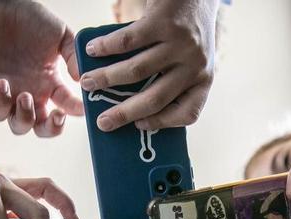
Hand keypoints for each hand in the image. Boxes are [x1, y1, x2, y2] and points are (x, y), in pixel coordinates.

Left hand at [0, 0, 83, 136]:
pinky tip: (4, 83)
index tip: (82, 106)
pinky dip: (0, 104)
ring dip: (25, 117)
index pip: (66, 109)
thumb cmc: (31, 19)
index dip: (75, 112)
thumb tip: (84, 79)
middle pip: (41, 128)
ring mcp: (11, 94)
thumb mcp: (61, 35)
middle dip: (50, 129)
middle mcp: (32, 93)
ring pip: (18, 125)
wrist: (0, 5)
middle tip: (55, 114)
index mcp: (50, 85)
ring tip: (26, 96)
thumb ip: (74, 57)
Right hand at [80, 0, 218, 130]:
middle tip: (102, 122)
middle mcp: (195, 65)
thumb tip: (129, 106)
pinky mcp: (163, 22)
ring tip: (87, 83)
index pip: (189, 113)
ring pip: (137, 71)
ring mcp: (180, 44)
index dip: (162, 123)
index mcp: (203, 80)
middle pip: (156, 98)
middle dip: (124, 113)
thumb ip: (170, 82)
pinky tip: (92, 51)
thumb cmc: (185, 34)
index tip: (140, 125)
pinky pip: (128, 41)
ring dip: (107, 79)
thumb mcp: (188, 61)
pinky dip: (106, 48)